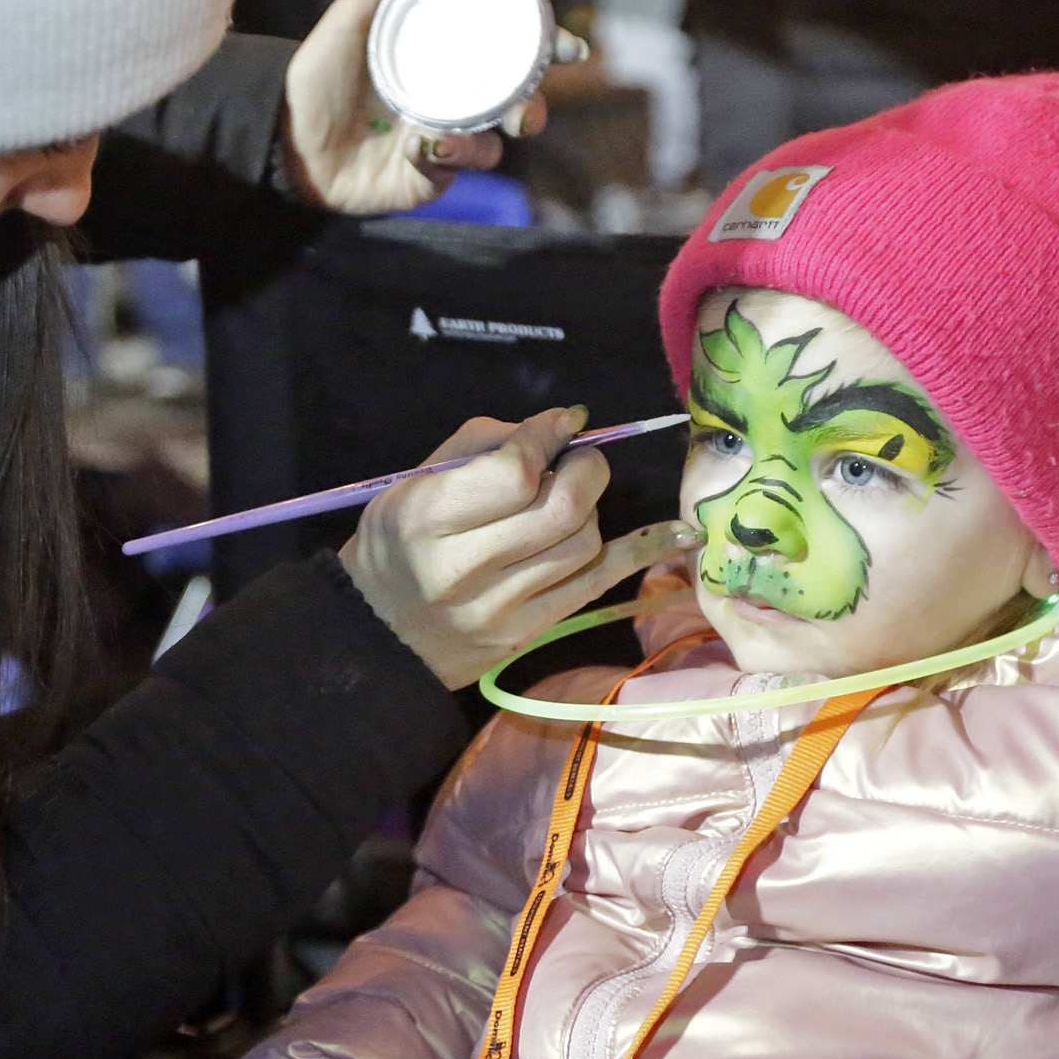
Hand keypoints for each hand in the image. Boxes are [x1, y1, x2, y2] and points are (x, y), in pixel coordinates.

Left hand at [282, 0, 550, 213]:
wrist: (281, 134)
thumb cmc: (317, 75)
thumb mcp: (350, 16)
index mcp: (445, 61)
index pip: (507, 53)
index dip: (545, 49)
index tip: (569, 46)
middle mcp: (452, 102)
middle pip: (516, 106)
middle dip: (534, 108)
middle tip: (526, 110)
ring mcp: (443, 143)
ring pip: (493, 147)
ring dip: (484, 140)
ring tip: (454, 132)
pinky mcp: (426, 179)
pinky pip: (454, 171)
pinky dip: (444, 157)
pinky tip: (417, 146)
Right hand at [341, 407, 702, 689]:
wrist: (380, 634)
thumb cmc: (398, 543)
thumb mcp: (415, 481)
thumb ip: (484, 445)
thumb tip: (563, 424)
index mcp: (426, 520)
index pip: (514, 474)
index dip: (548, 439)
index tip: (561, 425)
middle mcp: (466, 569)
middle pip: (562, 508)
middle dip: (584, 469)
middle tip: (576, 461)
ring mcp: (503, 608)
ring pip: (586, 542)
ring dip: (591, 507)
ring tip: (565, 501)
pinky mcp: (530, 633)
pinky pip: (601, 582)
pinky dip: (642, 550)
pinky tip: (679, 532)